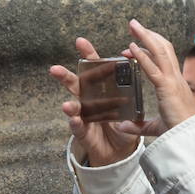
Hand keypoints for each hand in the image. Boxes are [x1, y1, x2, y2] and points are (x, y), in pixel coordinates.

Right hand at [51, 37, 142, 167]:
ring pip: (72, 107)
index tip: (80, 41)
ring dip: (68, 105)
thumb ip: (132, 95)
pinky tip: (74, 120)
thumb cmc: (121, 126)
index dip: (87, 55)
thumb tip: (139, 74)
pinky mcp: (84, 133)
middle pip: (75, 85)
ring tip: (66, 105)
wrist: (119, 151)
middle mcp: (88, 100)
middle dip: (64, 76)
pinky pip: (78, 128)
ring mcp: (83, 117)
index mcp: (100, 90)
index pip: (93, 69)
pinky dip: (76, 124)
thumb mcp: (129, 109)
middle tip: (55, 69)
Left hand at [124, 19, 194, 133]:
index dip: (150, 48)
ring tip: (133, 25)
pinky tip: (132, 47)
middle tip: (134, 24)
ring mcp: (172, 81)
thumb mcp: (155, 127)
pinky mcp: (167, 88)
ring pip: (160, 52)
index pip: (164, 58)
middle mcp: (175, 78)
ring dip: (145, 36)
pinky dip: (142, 56)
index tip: (133, 45)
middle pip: (163, 48)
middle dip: (148, 34)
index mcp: (174, 84)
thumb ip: (140, 125)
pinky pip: (153, 68)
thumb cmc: (177, 133)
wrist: (189, 139)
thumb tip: (122, 126)